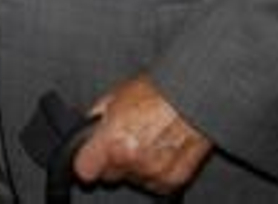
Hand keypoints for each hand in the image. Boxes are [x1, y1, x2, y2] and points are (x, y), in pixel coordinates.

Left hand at [73, 74, 212, 195]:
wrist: (192, 98)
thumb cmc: (157, 92)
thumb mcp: (115, 96)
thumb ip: (97, 118)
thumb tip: (87, 130)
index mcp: (112, 141)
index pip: (84, 170)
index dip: (86, 161)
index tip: (90, 156)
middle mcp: (132, 161)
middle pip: (108, 176)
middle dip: (112, 162)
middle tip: (124, 142)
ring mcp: (153, 173)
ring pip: (131, 180)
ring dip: (134, 168)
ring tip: (147, 142)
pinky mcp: (172, 181)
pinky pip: (154, 184)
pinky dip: (154, 173)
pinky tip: (160, 151)